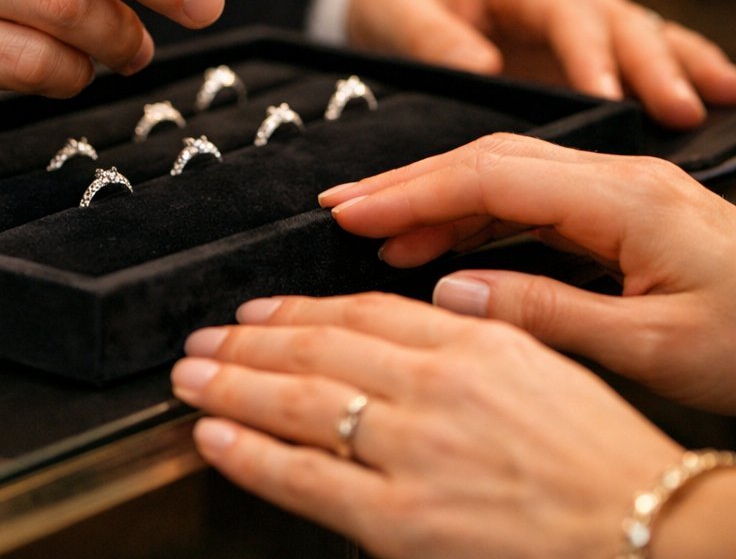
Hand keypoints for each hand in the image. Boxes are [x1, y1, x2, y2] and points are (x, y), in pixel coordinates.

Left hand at [172, 293, 678, 558]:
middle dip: (248, 340)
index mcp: (472, 340)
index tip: (258, 309)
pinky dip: (251, 452)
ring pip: (298, 400)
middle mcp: (435, 385)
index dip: (297, 308)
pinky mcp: (401, 519)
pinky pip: (306, 475)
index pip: (360, 310)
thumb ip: (469, 335)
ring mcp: (413, 449)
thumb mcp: (540, 366)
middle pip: (317, 346)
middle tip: (202, 336)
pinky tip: (213, 434)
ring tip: (191, 374)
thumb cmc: (603, 457)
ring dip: (232, 383)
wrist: (650, 533)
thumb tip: (413, 315)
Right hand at [320, 134, 735, 411]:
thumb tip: (452, 291)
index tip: (352, 211)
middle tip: (345, 208)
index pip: (491, 176)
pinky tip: (444, 243)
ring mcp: (619, 190)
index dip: (413, 190)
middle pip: (488, 160)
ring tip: (383, 235)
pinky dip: (477, 217)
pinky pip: (532, 200)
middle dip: (411, 182)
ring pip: (505, 176)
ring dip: (438, 200)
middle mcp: (617, 178)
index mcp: (624, 199)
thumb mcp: (654, 347)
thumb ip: (546, 311)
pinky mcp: (621, 211)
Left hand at [346, 0, 735, 127]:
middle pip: (615, 19)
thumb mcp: (395, 10)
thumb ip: (431, 37)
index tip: (607, 95)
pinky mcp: (580, 42)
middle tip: (682, 111)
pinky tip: (716, 93)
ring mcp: (575, 12)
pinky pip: (633, 52)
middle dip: (651, 64)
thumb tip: (481, 67)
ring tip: (726, 97)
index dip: (587, 52)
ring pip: (639, 31)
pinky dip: (673, 69)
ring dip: (680, 64)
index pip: (562, 9)